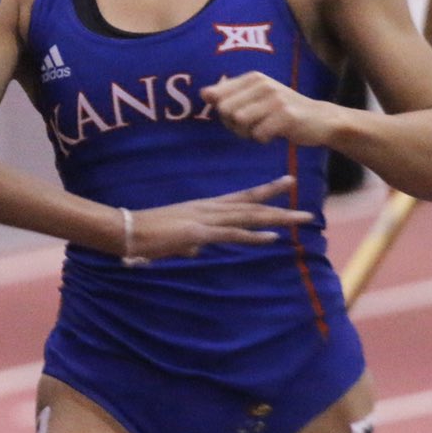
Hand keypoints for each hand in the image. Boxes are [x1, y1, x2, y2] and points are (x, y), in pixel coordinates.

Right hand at [125, 176, 312, 259]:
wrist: (124, 229)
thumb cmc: (144, 235)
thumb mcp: (172, 239)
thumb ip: (188, 243)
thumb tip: (196, 249)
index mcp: (204, 208)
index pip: (241, 197)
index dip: (265, 191)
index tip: (287, 183)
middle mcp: (208, 208)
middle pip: (251, 203)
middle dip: (280, 202)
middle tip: (307, 205)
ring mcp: (204, 219)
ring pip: (248, 216)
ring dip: (277, 218)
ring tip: (301, 219)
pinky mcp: (198, 233)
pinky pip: (232, 234)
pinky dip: (254, 236)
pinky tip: (273, 237)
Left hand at [202, 73, 338, 145]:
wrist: (320, 119)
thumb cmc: (282, 110)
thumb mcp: (256, 97)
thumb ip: (230, 95)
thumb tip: (203, 93)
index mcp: (253, 78)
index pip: (218, 96)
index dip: (224, 113)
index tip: (240, 115)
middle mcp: (263, 84)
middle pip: (225, 111)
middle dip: (233, 125)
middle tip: (252, 126)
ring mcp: (275, 99)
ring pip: (239, 122)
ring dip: (247, 133)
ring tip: (263, 130)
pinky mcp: (286, 116)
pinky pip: (258, 134)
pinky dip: (263, 139)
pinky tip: (275, 134)